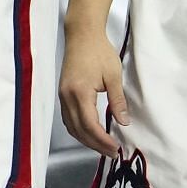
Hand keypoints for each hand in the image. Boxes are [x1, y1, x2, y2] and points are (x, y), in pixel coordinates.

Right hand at [58, 28, 129, 156]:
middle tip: (112, 153)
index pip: (90, 125)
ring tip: (102, 147)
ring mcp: (62, 95)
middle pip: (79, 130)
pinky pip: (68, 118)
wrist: (81, 34)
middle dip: (95, 144)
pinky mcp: (63, 93)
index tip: (116, 148)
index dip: (102, 140)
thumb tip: (123, 122)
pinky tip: (89, 133)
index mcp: (80, 92)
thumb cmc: (99, 51)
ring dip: (86, 140)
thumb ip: (117, 100)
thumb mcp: (113, 75)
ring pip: (71, 126)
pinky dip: (78, 130)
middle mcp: (67, 97)